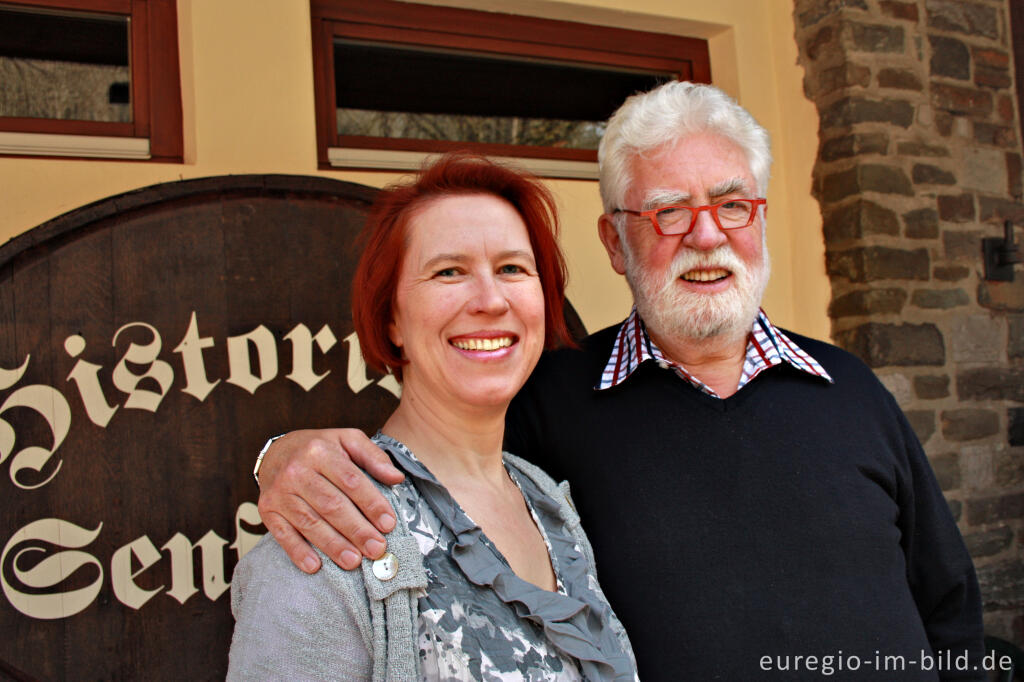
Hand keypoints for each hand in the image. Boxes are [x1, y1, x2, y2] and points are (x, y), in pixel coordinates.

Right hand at [256, 429, 404, 572]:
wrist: (276, 451)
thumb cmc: (320, 449)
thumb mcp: (348, 440)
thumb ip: (374, 457)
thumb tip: (397, 478)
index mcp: (320, 451)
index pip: (351, 481)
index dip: (371, 504)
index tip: (388, 524)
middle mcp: (297, 471)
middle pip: (331, 505)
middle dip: (356, 530)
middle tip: (376, 548)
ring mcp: (280, 492)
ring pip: (310, 522)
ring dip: (333, 545)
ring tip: (354, 562)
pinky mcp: (268, 510)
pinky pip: (282, 534)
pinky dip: (298, 552)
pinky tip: (315, 566)